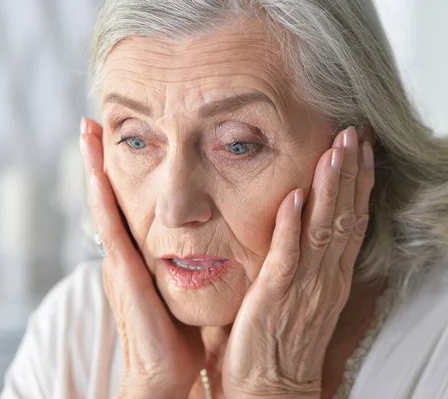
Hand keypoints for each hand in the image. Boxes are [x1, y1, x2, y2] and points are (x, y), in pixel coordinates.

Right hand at [79, 118, 203, 397]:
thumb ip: (183, 264)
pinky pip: (112, 233)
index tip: (114, 138)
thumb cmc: (177, 337)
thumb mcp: (179, 290)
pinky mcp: (125, 277)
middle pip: (107, 199)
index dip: (113, 173)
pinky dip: (103, 202)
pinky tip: (97, 175)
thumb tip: (202, 242)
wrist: (166, 377)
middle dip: (96, 161)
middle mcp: (122, 256)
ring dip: (93, 169)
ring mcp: (120, 265)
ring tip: (87, 133)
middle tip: (91, 123)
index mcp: (135, 258)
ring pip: (104, 207)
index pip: (122, 206)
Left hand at [221, 127, 374, 397]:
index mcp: (328, 276)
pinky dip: (294, 225)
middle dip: (350, 173)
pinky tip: (297, 196)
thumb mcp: (290, 296)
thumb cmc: (274, 343)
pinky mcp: (276, 296)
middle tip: (355, 133)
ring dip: (331, 187)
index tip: (358, 149)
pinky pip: (289, 255)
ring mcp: (303, 286)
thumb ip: (293, 261)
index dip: (355, 184)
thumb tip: (287, 226)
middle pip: (345, 217)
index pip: (348, 221)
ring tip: (338, 149)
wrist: (267, 390)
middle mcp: (324, 277)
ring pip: (325, 229)